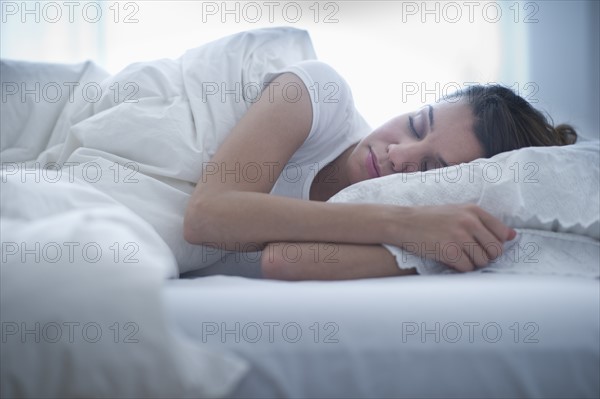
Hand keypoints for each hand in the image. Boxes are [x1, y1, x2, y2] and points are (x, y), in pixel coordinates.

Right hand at [393, 204, 515, 271]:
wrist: (403, 222)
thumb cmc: (430, 218)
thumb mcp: (458, 211)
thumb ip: (484, 222)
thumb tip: (512, 236)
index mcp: (473, 211)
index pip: (502, 233)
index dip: (495, 244)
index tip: (484, 246)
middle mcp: (469, 222)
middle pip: (495, 250)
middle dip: (486, 256)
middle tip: (471, 254)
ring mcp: (459, 237)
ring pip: (482, 261)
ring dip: (472, 263)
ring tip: (459, 256)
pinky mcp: (449, 251)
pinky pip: (467, 268)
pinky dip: (460, 268)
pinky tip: (450, 260)